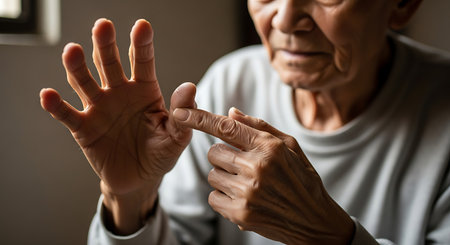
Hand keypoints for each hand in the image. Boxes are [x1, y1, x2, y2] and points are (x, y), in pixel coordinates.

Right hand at [40, 19, 195, 233]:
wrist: (140, 179)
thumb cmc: (160, 153)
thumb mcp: (176, 136)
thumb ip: (182, 114)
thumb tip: (189, 86)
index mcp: (145, 90)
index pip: (143, 62)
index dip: (142, 44)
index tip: (142, 26)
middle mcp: (119, 92)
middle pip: (110, 64)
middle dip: (106, 45)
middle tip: (103, 26)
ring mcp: (99, 108)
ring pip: (86, 82)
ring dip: (77, 67)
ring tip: (72, 51)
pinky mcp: (83, 128)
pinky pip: (68, 115)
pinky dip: (57, 106)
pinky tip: (48, 95)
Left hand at [173, 107, 353, 244]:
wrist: (313, 220)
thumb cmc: (301, 178)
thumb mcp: (289, 145)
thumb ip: (258, 127)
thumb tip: (230, 113)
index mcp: (269, 147)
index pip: (225, 127)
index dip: (199, 118)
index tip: (179, 112)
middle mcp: (257, 168)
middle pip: (213, 152)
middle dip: (223, 156)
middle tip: (242, 164)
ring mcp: (248, 193)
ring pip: (212, 175)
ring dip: (224, 176)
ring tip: (246, 183)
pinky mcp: (241, 214)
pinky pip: (212, 197)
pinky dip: (222, 196)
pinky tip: (243, 197)